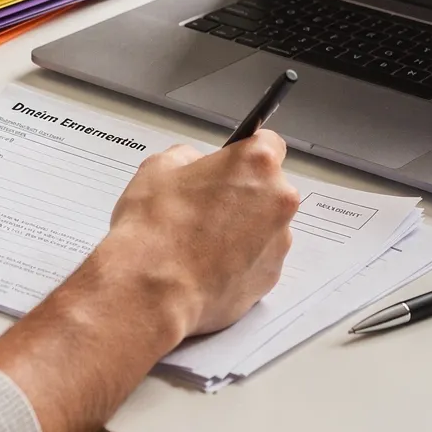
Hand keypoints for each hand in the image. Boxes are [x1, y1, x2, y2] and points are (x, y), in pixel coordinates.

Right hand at [97, 131, 302, 338]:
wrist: (153, 288)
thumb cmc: (156, 229)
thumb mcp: (158, 167)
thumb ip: (188, 157)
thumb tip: (193, 166)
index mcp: (257, 164)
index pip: (269, 143)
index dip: (244, 154)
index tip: (232, 164)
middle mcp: (278, 200)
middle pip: (269, 188)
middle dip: (243, 194)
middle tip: (206, 206)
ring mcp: (278, 241)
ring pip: (265, 227)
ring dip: (243, 229)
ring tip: (202, 241)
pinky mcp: (271, 276)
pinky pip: (259, 260)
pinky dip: (240, 261)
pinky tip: (207, 265)